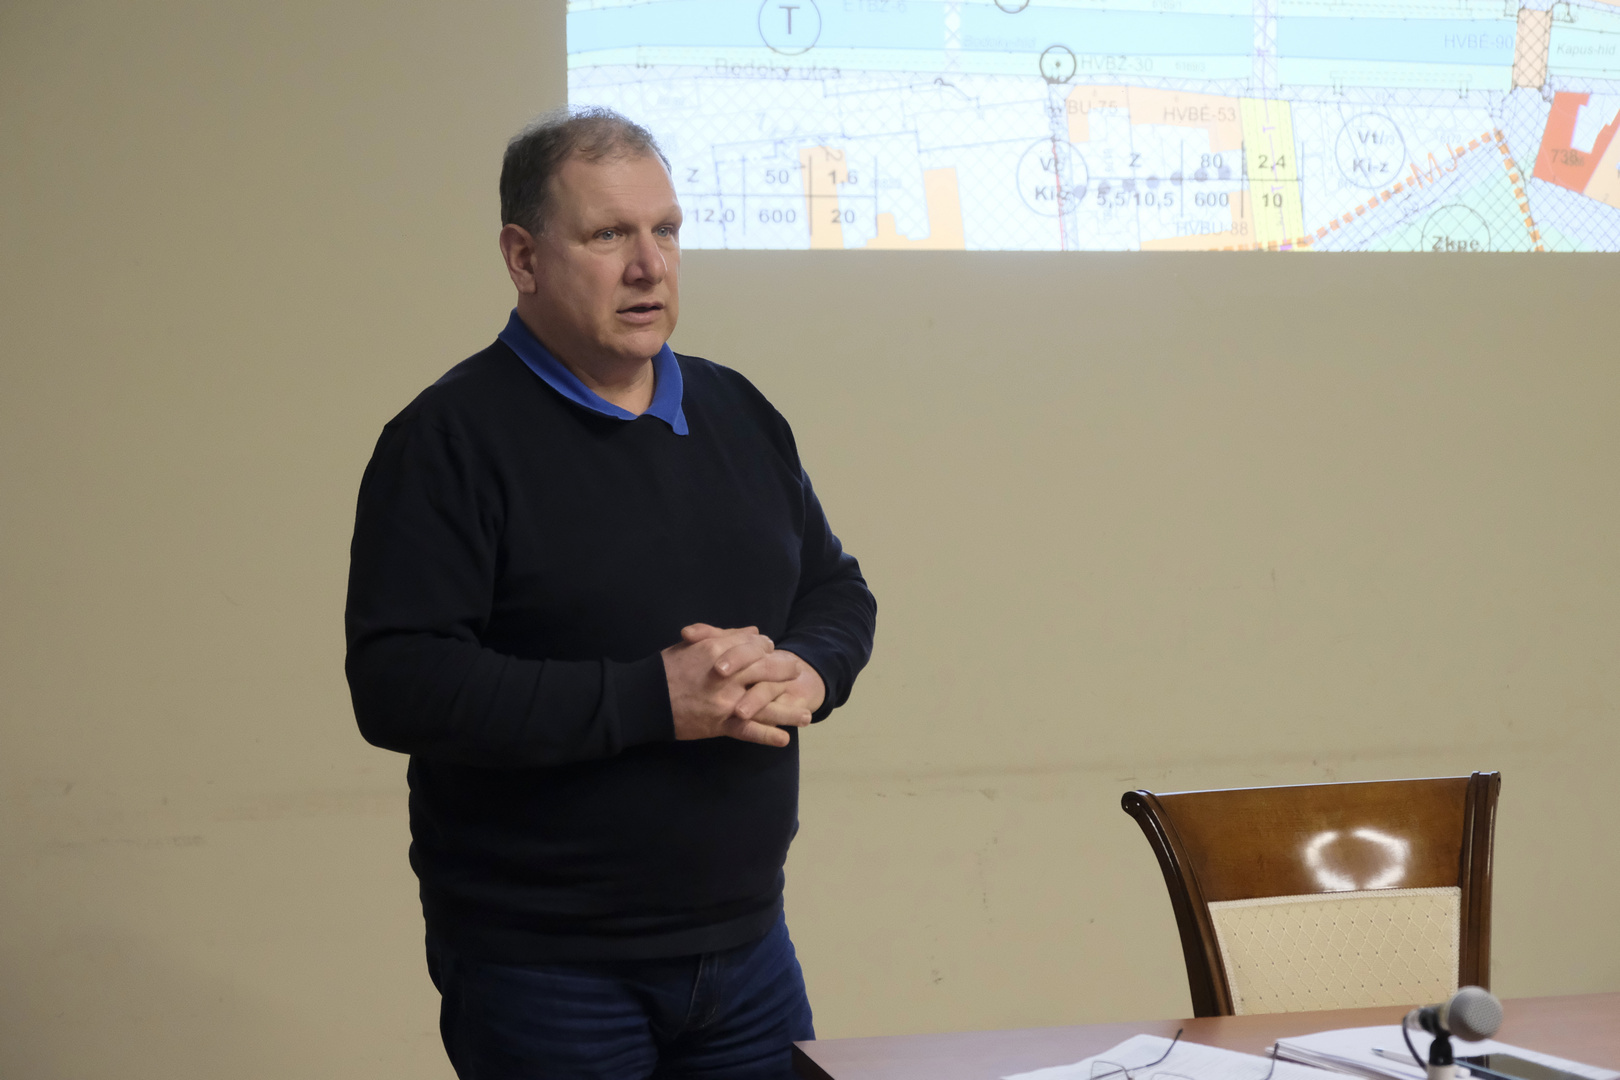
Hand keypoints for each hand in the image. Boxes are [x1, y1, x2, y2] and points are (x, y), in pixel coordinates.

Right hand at [662, 625, 805, 746]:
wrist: (645, 698)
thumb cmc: (667, 668)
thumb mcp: (694, 643)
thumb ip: (725, 635)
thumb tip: (754, 631)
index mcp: (720, 650)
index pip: (755, 645)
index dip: (766, 647)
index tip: (772, 651)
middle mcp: (728, 675)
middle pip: (767, 670)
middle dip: (785, 672)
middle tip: (798, 673)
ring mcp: (726, 701)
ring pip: (765, 704)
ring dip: (787, 710)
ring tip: (806, 715)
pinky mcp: (720, 723)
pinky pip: (748, 731)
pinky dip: (767, 736)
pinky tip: (783, 739)